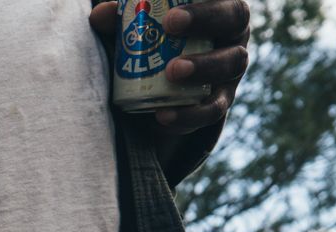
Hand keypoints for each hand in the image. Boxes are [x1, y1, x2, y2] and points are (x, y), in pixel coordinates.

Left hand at [90, 2, 250, 140]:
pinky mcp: (222, 99)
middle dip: (206, 19)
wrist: (163, 90)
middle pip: (235, 18)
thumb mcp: (137, 31)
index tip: (170, 15)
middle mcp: (232, 31)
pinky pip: (214, 108)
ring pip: (232, 62)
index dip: (202, 3)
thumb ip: (121, 21)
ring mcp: (232, 66)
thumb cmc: (154, 44)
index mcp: (217, 5)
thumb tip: (101, 15)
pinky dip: (190, 114)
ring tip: (172, 72)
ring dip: (204, 66)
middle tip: (171, 27)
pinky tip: (164, 117)